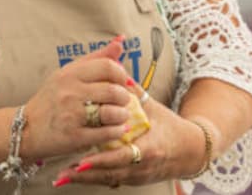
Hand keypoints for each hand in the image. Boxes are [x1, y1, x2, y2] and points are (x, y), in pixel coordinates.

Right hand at [20, 36, 134, 159]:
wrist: (25, 129)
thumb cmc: (51, 99)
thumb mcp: (68, 73)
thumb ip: (96, 58)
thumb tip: (121, 41)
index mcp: (69, 74)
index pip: (107, 67)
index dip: (121, 75)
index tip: (121, 83)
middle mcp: (69, 92)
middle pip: (113, 90)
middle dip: (124, 97)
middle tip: (123, 101)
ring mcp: (72, 115)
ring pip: (112, 112)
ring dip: (123, 115)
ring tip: (120, 116)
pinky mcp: (74, 137)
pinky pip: (106, 133)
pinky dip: (117, 132)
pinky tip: (116, 129)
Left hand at [53, 81, 205, 187]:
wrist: (189, 151)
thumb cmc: (170, 127)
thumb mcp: (154, 108)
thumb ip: (134, 92)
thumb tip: (117, 72)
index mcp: (150, 147)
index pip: (123, 155)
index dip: (102, 160)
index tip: (82, 159)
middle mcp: (143, 165)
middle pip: (111, 173)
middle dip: (87, 175)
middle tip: (63, 172)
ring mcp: (138, 175)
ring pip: (108, 179)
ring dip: (85, 179)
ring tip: (62, 177)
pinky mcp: (134, 180)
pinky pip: (111, 180)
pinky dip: (93, 178)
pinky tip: (75, 177)